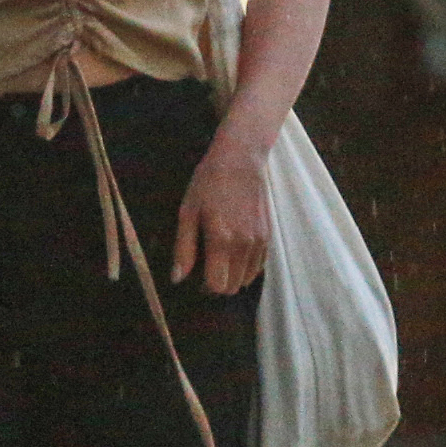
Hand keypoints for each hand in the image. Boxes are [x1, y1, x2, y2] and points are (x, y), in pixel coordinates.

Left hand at [172, 131, 271, 296]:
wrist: (240, 159)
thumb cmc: (208, 183)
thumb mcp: (188, 212)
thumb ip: (183, 248)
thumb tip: (177, 279)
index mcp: (221, 240)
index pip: (217, 285)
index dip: (205, 287)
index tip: (197, 278)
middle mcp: (244, 245)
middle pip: (233, 286)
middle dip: (218, 285)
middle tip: (207, 270)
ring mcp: (259, 241)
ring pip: (247, 279)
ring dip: (233, 277)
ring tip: (221, 262)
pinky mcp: (268, 235)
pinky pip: (259, 266)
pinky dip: (247, 269)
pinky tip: (235, 256)